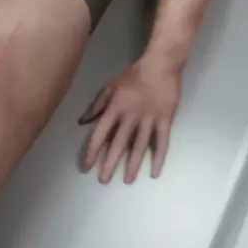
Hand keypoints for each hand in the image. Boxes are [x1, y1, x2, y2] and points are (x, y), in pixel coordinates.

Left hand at [79, 60, 181, 183]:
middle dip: (109, 164)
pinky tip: (154, 172)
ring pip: (139, 147)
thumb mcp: (110, 86)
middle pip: (118, 144)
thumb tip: (82, 121)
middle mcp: (130, 117)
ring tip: (127, 180)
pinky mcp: (165, 121)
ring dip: (132, 165)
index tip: (87, 166)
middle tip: (103, 180)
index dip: (92, 151)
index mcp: (115, 109)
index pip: (100, 134)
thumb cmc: (133, 76)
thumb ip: (97, 105)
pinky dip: (158, 158)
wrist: (160, 66)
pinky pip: (162, 143)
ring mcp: (149, 120)